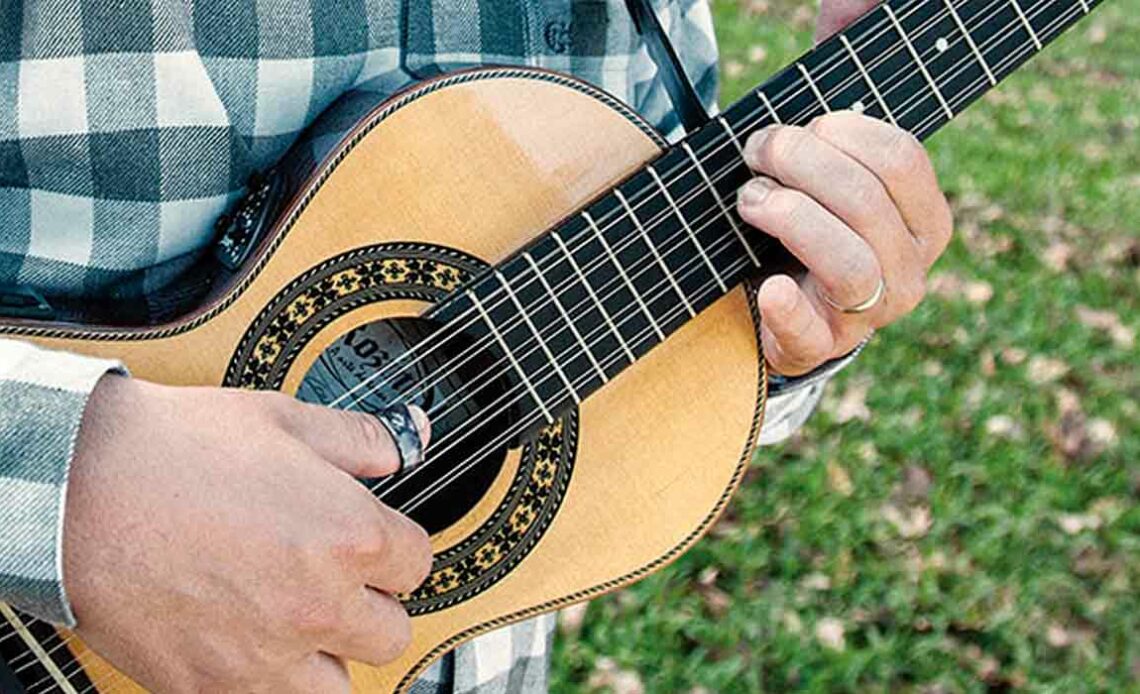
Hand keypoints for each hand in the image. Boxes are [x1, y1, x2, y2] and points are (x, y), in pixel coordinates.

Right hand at [63, 376, 431, 692]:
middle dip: (372, 604)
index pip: (418, 565)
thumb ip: (360, 439)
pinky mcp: (209, 686)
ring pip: (339, 687)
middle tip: (338, 580)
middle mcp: (317, 605)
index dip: (397, 546)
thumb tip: (400, 446)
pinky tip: (247, 640)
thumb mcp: (283, 419)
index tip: (377, 541)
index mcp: (348, 536)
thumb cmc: (173, 450)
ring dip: (329, 655)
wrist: (75, 489)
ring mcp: (263, 655)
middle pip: (391, 633)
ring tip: (298, 620)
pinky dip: (266, 679)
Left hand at [734, 0, 951, 376]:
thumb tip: (847, 1)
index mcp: (924, 216)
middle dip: (802, 165)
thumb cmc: (811, 213)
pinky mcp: (821, 345)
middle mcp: (910, 267)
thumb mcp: (831, 149)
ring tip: (750, 200)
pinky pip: (814, 329)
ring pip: (850, 261)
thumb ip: (844, 73)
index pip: (903, 160)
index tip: (798, 126)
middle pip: (868, 203)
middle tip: (758, 153)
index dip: (843, 134)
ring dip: (790, 218)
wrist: (785, 301)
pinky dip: (787, 305)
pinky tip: (767, 285)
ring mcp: (870, 312)